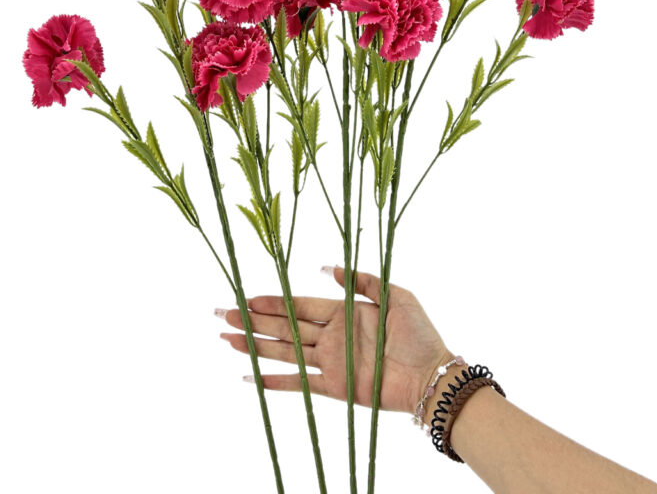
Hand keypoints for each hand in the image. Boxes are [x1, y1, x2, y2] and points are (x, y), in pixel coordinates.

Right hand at [218, 266, 452, 413]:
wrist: (433, 374)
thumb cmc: (420, 333)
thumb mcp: (395, 294)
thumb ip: (363, 280)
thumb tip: (328, 268)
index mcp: (342, 313)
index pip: (298, 305)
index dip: (272, 301)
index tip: (247, 296)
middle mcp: (330, 337)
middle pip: (283, 327)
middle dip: (253, 320)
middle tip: (224, 314)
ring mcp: (330, 363)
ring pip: (284, 352)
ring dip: (255, 346)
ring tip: (228, 339)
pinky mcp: (335, 388)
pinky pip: (299, 385)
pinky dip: (274, 382)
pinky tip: (251, 377)